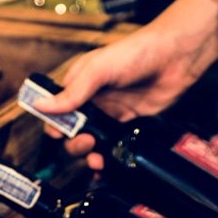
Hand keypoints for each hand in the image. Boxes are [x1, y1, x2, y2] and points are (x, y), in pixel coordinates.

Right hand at [32, 29, 212, 168]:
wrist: (175, 58)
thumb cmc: (135, 53)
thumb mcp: (98, 70)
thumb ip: (72, 92)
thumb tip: (42, 106)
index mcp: (78, 84)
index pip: (56, 110)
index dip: (55, 125)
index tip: (59, 134)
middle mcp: (92, 100)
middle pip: (72, 131)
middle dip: (74, 143)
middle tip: (87, 141)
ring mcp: (110, 114)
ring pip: (92, 142)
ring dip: (89, 154)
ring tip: (96, 157)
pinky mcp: (128, 124)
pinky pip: (113, 146)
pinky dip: (107, 158)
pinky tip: (106, 165)